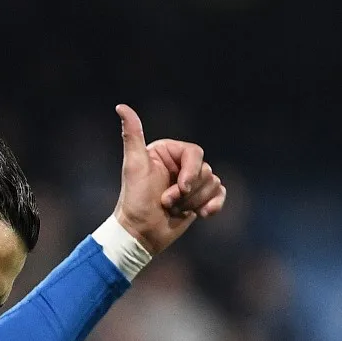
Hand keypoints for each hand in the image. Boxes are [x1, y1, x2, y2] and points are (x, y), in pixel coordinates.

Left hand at [112, 104, 226, 254]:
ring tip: (173, 209)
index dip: (191, 172)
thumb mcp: (133, 166)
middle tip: (167, 202)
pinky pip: (220, 194)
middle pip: (205, 170)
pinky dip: (214, 205)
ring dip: (194, 201)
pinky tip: (201, 215)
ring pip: (213, 183)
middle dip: (188, 192)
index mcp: (168, 152)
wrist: (140, 233)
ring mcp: (191, 182)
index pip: (195, 153)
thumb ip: (132, 136)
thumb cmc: (134, 200)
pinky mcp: (200, 198)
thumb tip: (121, 107)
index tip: (180, 188)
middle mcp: (180, 164)